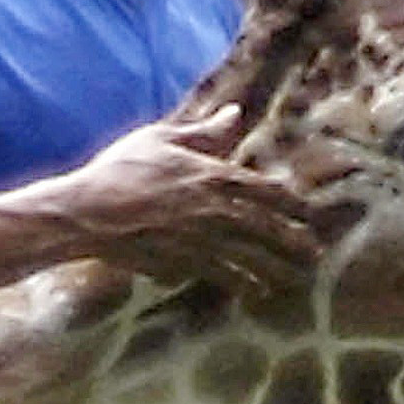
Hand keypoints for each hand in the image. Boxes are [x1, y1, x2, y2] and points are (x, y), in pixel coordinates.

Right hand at [50, 106, 320, 292]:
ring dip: (275, 267)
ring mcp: (200, 239)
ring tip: (294, 278)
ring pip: (249, 256)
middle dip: (294, 242)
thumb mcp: (162, 139)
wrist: (87, 212)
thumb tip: (235, 113)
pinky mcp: (183, 262)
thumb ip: (204, 131)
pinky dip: (241, 282)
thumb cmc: (120, 169)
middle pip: (266, 227)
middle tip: (316, 255)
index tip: (310, 212)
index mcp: (212, 174)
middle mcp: (214, 209)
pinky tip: (255, 290)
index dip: (292, 202)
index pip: (265, 189)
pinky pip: (221, 274)